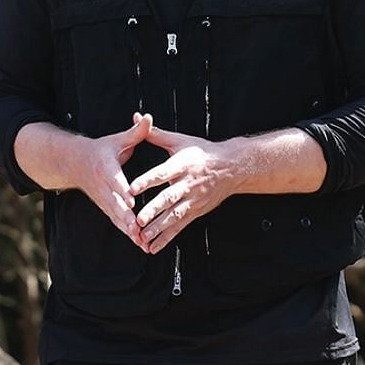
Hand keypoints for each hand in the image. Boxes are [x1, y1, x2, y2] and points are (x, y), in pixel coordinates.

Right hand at [68, 114, 155, 251]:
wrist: (75, 163)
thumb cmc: (101, 150)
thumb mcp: (117, 139)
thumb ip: (135, 132)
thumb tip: (148, 117)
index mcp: (105, 166)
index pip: (114, 179)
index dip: (121, 189)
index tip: (130, 199)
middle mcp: (103, 185)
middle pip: (114, 203)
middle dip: (126, 216)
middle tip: (137, 228)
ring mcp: (103, 199)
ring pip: (116, 216)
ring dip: (128, 230)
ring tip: (142, 241)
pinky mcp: (106, 207)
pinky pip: (117, 222)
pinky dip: (127, 233)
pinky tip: (140, 243)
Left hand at [128, 118, 244, 253]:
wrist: (231, 167)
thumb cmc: (201, 151)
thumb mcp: (180, 140)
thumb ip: (155, 134)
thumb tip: (138, 118)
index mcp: (181, 165)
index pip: (162, 173)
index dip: (147, 180)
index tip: (132, 188)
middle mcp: (187, 184)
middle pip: (168, 198)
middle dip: (153, 210)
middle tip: (138, 219)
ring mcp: (193, 200)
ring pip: (174, 216)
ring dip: (158, 228)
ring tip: (142, 237)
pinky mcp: (196, 212)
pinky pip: (180, 227)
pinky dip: (167, 238)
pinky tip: (153, 247)